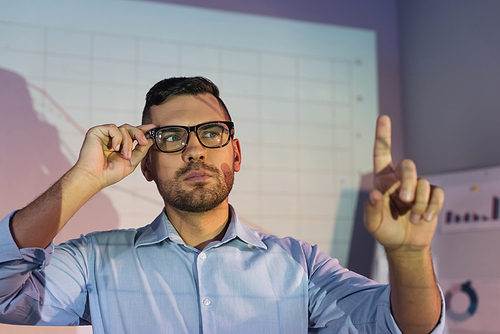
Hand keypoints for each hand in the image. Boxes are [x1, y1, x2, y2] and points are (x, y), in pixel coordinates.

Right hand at [75, 123, 155, 189]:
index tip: (153, 127)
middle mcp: (112, 138)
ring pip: (123, 128)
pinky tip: (115, 148)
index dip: (143, 129)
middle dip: (139, 134)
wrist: (95, 177)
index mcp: (120, 145)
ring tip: (125, 155)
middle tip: (143, 142)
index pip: (133, 133)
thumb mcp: (131, 162)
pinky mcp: (96, 131)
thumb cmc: (110, 173)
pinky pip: (113, 128)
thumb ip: (141, 150)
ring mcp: (104, 135)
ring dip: (128, 142)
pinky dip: (117, 138)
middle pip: (130, 128)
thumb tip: (151, 140)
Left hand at [364, 115, 443, 252]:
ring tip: (412, 218)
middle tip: (406, 200)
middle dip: (408, 183)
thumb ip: (371, 209)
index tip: (383, 117)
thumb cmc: (384, 230)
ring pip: (423, 184)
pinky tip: (424, 218)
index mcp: (382, 180)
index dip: (383, 136)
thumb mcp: (372, 223)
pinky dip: (431, 208)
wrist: (404, 245)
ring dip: (419, 205)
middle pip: (408, 166)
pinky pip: (437, 194)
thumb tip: (375, 194)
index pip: (381, 154)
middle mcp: (399, 179)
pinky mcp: (432, 196)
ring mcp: (417, 186)